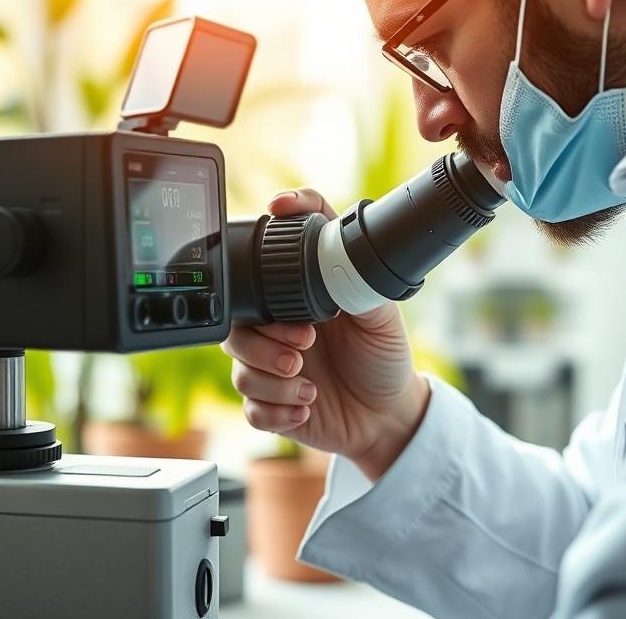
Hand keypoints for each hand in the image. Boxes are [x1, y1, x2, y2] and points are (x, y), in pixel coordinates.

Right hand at [222, 188, 429, 480]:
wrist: (387, 417)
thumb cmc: (383, 358)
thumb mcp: (383, 318)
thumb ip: (361, 288)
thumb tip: (342, 262)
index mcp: (302, 299)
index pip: (275, 256)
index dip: (274, 225)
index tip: (275, 207)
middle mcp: (279, 327)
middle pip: (237, 321)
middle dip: (264, 337)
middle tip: (305, 344)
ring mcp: (271, 365)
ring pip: (240, 367)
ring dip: (270, 380)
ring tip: (306, 385)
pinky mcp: (270, 404)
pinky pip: (250, 408)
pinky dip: (274, 410)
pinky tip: (304, 408)